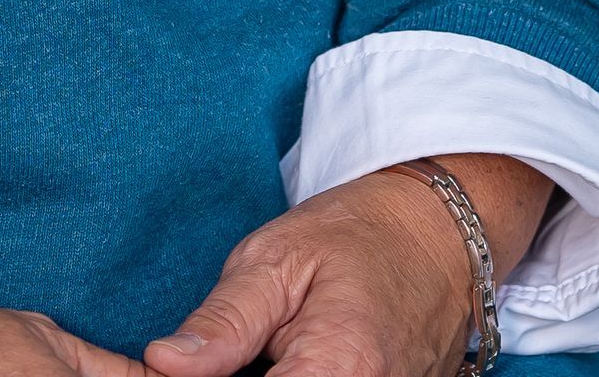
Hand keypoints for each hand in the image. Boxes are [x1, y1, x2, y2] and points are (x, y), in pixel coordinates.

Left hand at [142, 154, 551, 376]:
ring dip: (266, 376)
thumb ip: (223, 322)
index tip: (181, 365)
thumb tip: (161, 364)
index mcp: (338, 369)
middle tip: (219, 354)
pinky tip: (281, 361)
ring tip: (263, 349)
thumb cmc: (354, 236)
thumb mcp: (275, 258)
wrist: (438, 235)